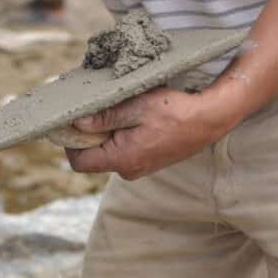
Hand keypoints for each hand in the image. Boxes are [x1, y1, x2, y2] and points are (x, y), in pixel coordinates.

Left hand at [65, 87, 225, 180]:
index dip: (69, 142)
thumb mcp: (135, 107)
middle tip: (93, 107)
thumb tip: (77, 123)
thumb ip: (104, 117)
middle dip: (88, 133)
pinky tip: (131, 114)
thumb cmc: (174, 111)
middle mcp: (128, 170)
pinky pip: (124, 149)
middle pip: (93, 155)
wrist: (209, 119)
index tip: (69, 121)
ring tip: (116, 107)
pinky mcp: (148, 160)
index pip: (79, 162)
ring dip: (106, 130)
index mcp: (122, 159)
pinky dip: (120, 133)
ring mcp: (140, 167)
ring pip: (109, 150)